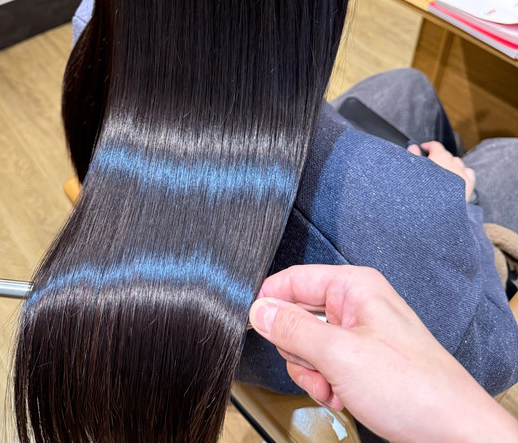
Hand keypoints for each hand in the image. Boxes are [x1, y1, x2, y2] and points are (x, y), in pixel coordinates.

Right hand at [248, 264, 517, 442]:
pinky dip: (326, 386)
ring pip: (308, 347)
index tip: (253, 324)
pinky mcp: (363, 363)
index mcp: (354, 287)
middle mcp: (357, 306)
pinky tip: (344, 397)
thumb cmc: (413, 388)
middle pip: (297, 316)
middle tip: (317, 367)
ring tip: (335, 386)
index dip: (270, 302)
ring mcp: (360, 336)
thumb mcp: (340, 355)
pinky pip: (325, 368)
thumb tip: (260, 311)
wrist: (453, 433)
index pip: (293, 279)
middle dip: (300, 350)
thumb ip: (293, 330)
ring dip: (313, 373)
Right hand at [408, 141, 475, 200]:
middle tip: (430, 165)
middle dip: (438, 157)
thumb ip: (413, 155)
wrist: (436, 208)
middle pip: (446, 154)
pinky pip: (469, 172)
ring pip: (457, 163)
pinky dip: (464, 173)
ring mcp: (462, 173)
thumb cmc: (423, 189)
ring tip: (442, 173)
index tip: (423, 149)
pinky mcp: (469, 184)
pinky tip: (457, 177)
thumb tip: (413, 147)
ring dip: (450, 165)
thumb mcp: (414, 170)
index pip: (435, 145)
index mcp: (439, 157)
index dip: (428, 146)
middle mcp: (452, 162)